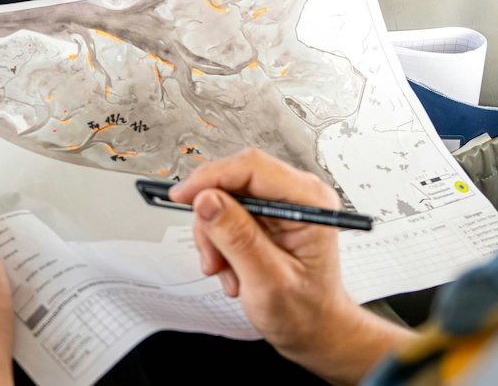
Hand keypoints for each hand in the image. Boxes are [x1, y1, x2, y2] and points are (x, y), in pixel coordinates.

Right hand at [171, 150, 408, 384]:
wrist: (315, 330)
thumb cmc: (306, 312)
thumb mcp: (268, 282)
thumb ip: (238, 239)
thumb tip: (207, 200)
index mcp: (310, 202)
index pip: (252, 168)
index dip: (212, 177)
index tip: (182, 196)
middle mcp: (297, 196)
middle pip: (235, 181)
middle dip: (213, 219)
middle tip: (211, 256)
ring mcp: (281, 205)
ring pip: (225, 199)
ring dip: (216, 238)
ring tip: (228, 273)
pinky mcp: (267, 217)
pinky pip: (228, 215)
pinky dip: (221, 243)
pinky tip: (233, 270)